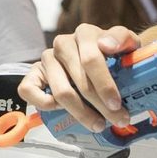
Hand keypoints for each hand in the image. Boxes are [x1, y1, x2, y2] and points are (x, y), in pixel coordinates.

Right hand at [18, 24, 139, 133]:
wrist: (102, 60)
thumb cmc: (114, 55)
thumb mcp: (127, 44)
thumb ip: (122, 39)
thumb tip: (106, 45)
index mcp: (85, 33)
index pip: (91, 59)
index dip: (104, 84)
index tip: (116, 104)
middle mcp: (62, 43)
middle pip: (79, 80)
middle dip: (100, 105)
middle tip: (116, 120)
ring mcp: (47, 59)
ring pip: (60, 92)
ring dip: (80, 113)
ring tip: (98, 124)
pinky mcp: (33, 73)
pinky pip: (29, 90)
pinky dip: (45, 105)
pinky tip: (63, 110)